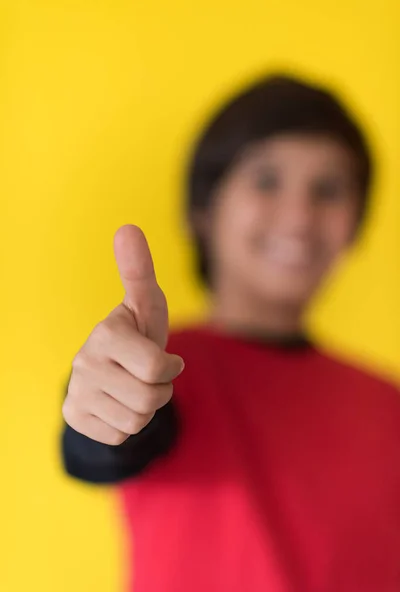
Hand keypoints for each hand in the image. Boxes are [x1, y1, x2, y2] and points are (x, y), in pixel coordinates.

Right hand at [62, 225, 183, 444]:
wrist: (109, 369)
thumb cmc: (136, 333)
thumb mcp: (145, 304)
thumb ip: (139, 270)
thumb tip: (127, 227)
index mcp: (105, 334)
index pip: (156, 367)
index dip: (170, 368)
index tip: (165, 360)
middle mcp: (83, 363)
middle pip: (149, 398)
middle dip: (160, 390)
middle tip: (149, 376)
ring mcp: (76, 392)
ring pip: (136, 421)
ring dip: (146, 408)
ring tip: (134, 387)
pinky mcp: (74, 417)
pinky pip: (121, 435)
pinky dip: (128, 424)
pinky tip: (118, 403)